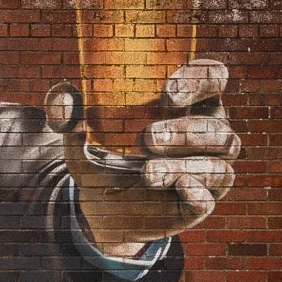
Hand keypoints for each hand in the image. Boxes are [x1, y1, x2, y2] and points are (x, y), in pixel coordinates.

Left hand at [45, 59, 238, 258]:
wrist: (100, 204)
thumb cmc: (103, 152)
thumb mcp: (78, 132)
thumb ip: (66, 110)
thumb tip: (64, 99)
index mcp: (188, 102)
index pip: (212, 77)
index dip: (200, 80)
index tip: (168, 94)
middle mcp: (208, 133)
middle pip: (216, 127)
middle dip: (185, 132)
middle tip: (146, 139)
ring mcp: (207, 170)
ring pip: (217, 165)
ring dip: (182, 166)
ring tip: (146, 173)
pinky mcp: (197, 203)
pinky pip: (208, 199)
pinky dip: (196, 194)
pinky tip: (178, 187)